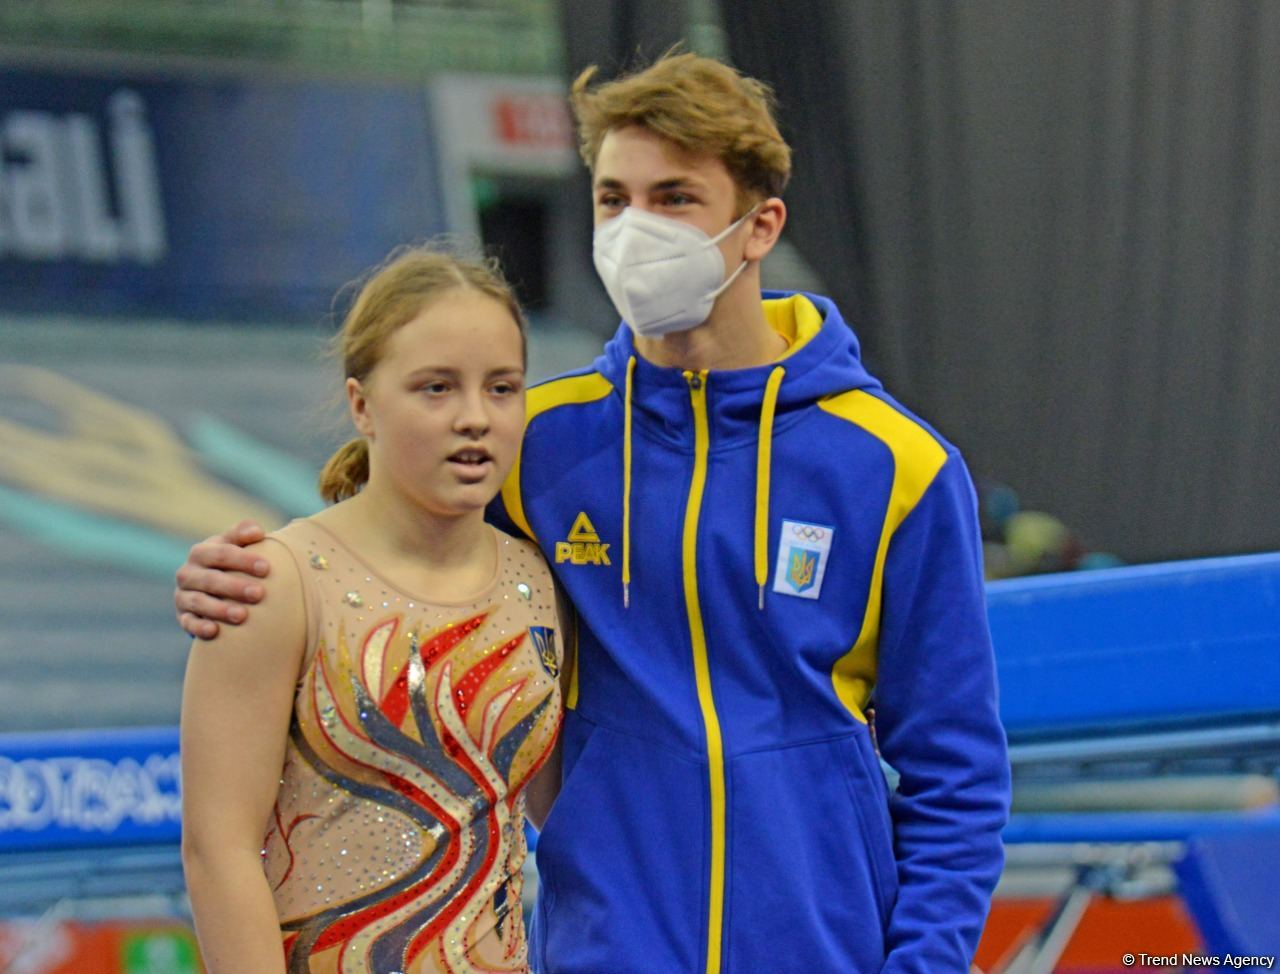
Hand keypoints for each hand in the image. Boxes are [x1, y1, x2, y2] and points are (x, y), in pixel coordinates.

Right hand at [175, 521, 269, 638]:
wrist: (210, 587)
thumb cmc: (231, 562)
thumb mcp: (234, 545)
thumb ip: (244, 533)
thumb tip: (257, 532)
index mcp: (201, 552)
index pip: (221, 553)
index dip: (243, 560)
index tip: (267, 568)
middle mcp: (188, 573)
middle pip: (210, 579)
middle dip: (234, 586)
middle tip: (259, 594)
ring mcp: (183, 595)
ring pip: (198, 601)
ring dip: (219, 609)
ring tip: (243, 615)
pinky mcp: (182, 616)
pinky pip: (187, 622)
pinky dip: (198, 627)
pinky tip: (214, 631)